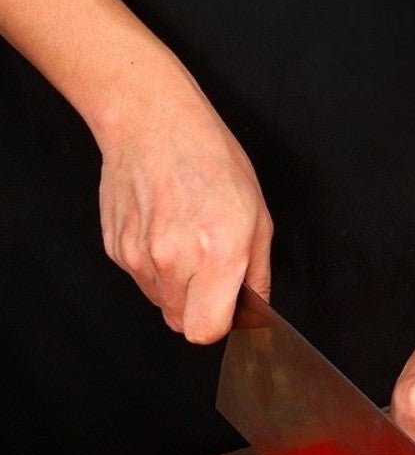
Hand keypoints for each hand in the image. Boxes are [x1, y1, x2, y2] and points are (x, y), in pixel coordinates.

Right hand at [96, 68, 271, 340]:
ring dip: (178, 289)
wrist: (153, 123)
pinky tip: (166, 232)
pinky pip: (142, 280)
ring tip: (188, 243)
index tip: (229, 310)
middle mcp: (173, 261)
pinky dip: (155, 269)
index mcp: (216, 256)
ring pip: (162, 304)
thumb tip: (256, 310)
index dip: (221, 325)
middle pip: (183, 323)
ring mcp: (139, 256)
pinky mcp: (116, 250)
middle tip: (211, 272)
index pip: (206, 331)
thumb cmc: (211, 161)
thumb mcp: (258, 218)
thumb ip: (257, 274)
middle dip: (201, 308)